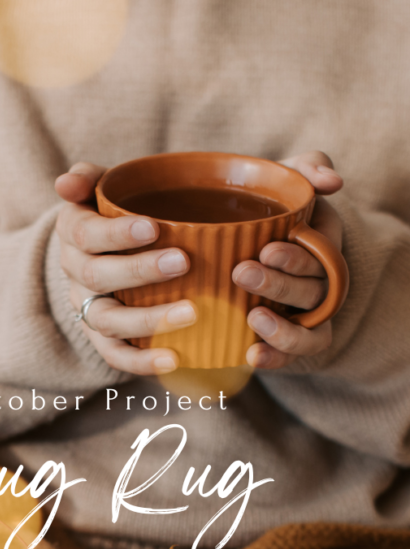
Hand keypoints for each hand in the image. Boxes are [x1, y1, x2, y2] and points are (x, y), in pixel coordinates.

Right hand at [55, 162, 193, 374]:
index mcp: (73, 234)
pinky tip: (175, 358)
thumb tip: (65, 183)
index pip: (85, 234)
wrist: (105, 255)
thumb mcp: (102, 189)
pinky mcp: (103, 339)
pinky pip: (116, 356)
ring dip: (148, 320)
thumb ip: (89, 178)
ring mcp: (88, 309)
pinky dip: (142, 362)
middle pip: (97, 277)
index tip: (153, 228)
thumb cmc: (115, 215)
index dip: (116, 234)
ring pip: (108, 320)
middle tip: (183, 262)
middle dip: (139, 271)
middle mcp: (75, 274)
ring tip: (192, 313)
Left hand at [232, 151, 343, 368]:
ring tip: (252, 318)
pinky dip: (276, 359)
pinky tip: (251, 357)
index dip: (297, 258)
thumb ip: (308, 167)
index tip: (267, 250)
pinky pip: (292, 357)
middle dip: (279, 285)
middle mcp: (320, 284)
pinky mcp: (286, 340)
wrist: (237, 238)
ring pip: (310, 331)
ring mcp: (305, 316)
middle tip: (242, 272)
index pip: (322, 257)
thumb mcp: (287, 179)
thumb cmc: (267, 206)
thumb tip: (332, 181)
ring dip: (284, 330)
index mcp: (322, 247)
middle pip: (312, 292)